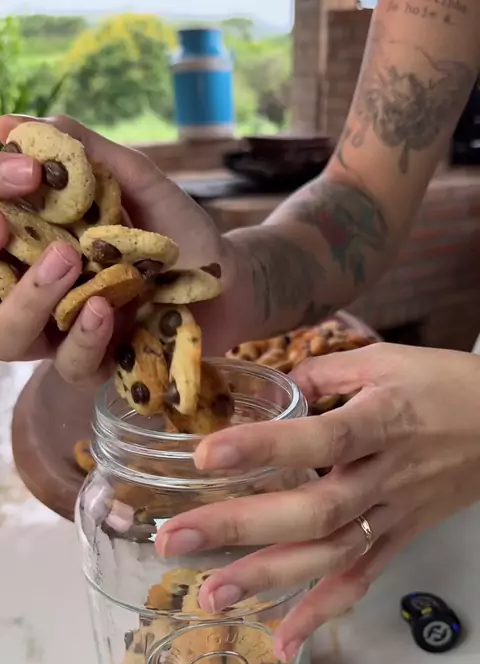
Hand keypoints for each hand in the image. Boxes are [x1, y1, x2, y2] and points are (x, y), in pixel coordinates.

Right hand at [0, 114, 240, 382]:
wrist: (230, 279)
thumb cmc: (177, 230)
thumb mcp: (136, 180)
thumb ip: (82, 152)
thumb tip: (11, 121)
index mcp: (34, 242)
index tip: (18, 172)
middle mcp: (36, 289)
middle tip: (5, 222)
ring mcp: (64, 332)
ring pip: (9, 336)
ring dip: (27, 299)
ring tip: (65, 260)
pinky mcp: (100, 365)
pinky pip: (71, 364)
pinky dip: (82, 337)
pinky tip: (100, 307)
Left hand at [155, 343, 479, 660]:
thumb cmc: (444, 385)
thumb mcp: (387, 360)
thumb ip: (325, 372)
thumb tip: (270, 387)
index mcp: (383, 421)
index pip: (323, 436)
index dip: (267, 447)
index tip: (208, 455)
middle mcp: (386, 475)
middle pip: (316, 510)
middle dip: (241, 526)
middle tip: (175, 539)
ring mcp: (395, 515)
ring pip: (334, 555)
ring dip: (271, 579)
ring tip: (210, 596)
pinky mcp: (401, 539)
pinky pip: (363, 581)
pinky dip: (323, 614)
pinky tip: (282, 642)